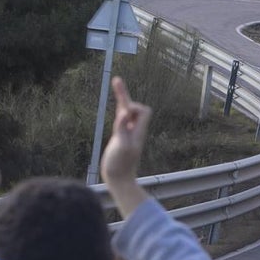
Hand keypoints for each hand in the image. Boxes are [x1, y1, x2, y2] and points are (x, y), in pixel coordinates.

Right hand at [101, 76, 152, 217]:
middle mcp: (134, 131)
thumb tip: (124, 112)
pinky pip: (121, 122)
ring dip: (122, 99)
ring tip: (116, 82)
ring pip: (127, 113)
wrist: (118, 180)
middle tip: (116, 79)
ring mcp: (127, 135)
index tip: (124, 111)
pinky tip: (117, 107)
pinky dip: (119, 111)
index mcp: (138, 131)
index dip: (134, 106)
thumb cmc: (120, 166)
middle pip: (134, 108)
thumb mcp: (121, 146)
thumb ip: (122, 129)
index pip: (143, 111)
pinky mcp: (119, 140)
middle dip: (124, 94)